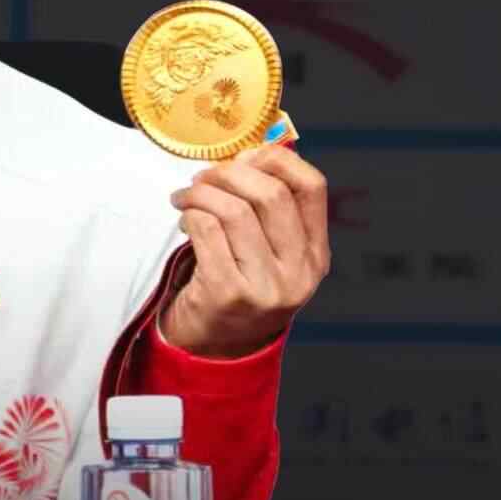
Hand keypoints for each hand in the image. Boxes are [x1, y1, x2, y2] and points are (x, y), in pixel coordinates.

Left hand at [158, 143, 330, 357]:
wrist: (215, 345)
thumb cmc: (241, 286)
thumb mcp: (272, 254)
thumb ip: (270, 210)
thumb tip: (248, 154)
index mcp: (315, 255)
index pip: (312, 188)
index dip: (278, 160)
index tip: (245, 155)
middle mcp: (298, 272)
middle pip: (270, 194)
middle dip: (230, 174)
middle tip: (204, 177)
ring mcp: (265, 286)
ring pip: (234, 210)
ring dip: (201, 193)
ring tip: (186, 196)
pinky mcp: (228, 293)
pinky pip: (206, 230)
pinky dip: (190, 215)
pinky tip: (184, 220)